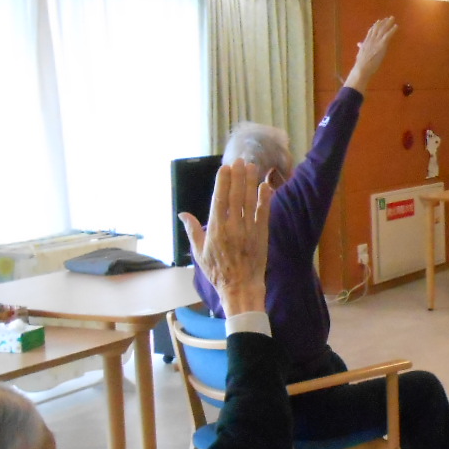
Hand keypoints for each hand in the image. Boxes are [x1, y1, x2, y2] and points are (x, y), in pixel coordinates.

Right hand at [180, 160, 272, 316]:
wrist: (241, 287)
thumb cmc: (218, 272)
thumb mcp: (199, 253)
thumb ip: (192, 231)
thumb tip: (183, 214)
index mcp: (215, 230)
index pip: (219, 200)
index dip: (223, 182)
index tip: (225, 168)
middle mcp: (232, 227)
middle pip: (235, 196)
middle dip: (238, 177)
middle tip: (240, 161)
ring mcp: (248, 230)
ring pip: (250, 201)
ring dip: (251, 182)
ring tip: (252, 167)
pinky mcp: (261, 235)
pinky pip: (263, 213)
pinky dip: (264, 199)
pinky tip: (265, 186)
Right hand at [342, 17, 397, 91]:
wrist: (362, 67)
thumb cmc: (361, 64)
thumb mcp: (360, 53)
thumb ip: (361, 47)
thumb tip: (359, 44)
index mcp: (366, 42)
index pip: (371, 31)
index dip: (375, 26)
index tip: (379, 21)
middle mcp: (371, 39)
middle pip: (377, 28)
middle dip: (383, 23)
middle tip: (388, 18)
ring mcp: (376, 42)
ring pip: (383, 30)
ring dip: (388, 23)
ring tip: (392, 18)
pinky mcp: (381, 45)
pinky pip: (388, 35)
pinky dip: (392, 30)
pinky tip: (396, 26)